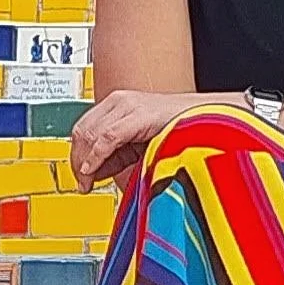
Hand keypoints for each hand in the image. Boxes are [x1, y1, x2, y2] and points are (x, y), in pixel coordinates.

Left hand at [70, 90, 209, 189]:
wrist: (207, 119)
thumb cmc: (179, 131)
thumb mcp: (139, 145)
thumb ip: (116, 157)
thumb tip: (91, 173)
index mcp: (118, 104)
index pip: (83, 127)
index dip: (76, 154)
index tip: (79, 177)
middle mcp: (119, 101)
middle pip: (82, 130)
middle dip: (76, 160)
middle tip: (81, 183)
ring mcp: (128, 106)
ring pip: (90, 134)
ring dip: (83, 163)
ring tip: (87, 182)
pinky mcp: (138, 116)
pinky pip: (107, 138)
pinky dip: (96, 157)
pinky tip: (93, 171)